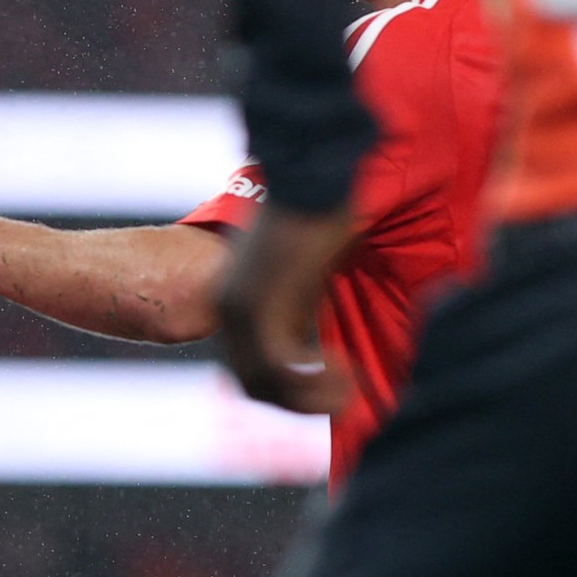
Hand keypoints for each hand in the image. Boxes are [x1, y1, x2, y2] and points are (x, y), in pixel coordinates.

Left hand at [214, 201, 361, 413]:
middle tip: (342, 395)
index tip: (325, 384)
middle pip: (253, 384)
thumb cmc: (318, 212)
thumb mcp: (302, 269)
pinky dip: (315, 380)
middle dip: (299, 400)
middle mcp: (227, 308)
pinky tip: (346, 372)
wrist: (313, 175)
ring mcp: (240, 309)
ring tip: (349, 388)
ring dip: (312, 397)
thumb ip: (299, 303)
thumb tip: (316, 343)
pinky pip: (283, 368)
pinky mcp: (261, 306)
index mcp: (233, 298)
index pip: (248, 367)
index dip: (286, 388)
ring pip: (267, 384)